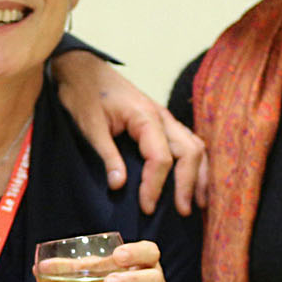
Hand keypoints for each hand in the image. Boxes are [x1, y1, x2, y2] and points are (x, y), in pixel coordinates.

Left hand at [51, 49, 206, 215]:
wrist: (82, 69)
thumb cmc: (83, 94)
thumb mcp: (90, 126)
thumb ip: (107, 155)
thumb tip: (119, 185)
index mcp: (146, 117)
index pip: (161, 158)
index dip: (156, 186)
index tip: (146, 207)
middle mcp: (162, 116)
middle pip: (189, 153)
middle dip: (188, 184)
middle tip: (183, 212)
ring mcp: (165, 118)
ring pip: (195, 146)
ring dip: (199, 175)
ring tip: (199, 203)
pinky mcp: (162, 122)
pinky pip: (188, 142)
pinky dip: (195, 163)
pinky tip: (194, 181)